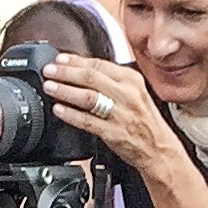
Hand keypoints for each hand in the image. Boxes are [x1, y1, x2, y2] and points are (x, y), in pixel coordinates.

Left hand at [38, 53, 169, 171]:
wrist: (158, 149)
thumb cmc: (143, 121)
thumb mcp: (134, 92)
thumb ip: (112, 81)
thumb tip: (82, 70)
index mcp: (131, 80)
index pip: (99, 64)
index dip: (75, 61)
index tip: (59, 59)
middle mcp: (127, 94)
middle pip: (91, 77)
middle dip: (65, 72)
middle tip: (49, 70)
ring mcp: (120, 114)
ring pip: (88, 97)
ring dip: (65, 90)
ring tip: (50, 86)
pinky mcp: (113, 133)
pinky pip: (87, 121)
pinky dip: (71, 114)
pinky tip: (59, 109)